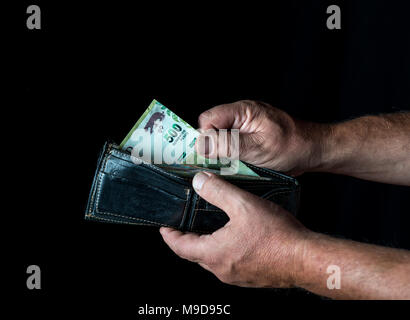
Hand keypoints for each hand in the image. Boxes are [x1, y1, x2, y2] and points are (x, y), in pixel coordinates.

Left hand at [160, 172, 311, 287]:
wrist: (307, 260)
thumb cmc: (277, 235)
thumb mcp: (244, 205)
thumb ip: (218, 191)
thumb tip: (199, 181)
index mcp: (214, 254)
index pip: (180, 246)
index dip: (169, 235)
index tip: (164, 226)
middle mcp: (222, 270)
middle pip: (194, 255)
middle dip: (187, 239)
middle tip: (185, 224)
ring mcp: (237, 277)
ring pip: (213, 260)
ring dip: (207, 244)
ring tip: (209, 226)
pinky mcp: (251, 277)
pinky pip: (229, 263)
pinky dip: (224, 250)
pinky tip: (235, 237)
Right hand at [196, 100, 326, 174]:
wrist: (314, 151)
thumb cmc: (292, 146)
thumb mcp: (257, 148)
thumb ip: (227, 145)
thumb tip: (200, 144)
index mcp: (243, 111)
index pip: (208, 119)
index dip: (204, 137)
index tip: (208, 156)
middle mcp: (241, 115)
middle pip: (211, 128)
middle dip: (212, 147)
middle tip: (222, 163)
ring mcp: (244, 126)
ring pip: (219, 138)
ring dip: (222, 154)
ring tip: (235, 164)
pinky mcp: (248, 137)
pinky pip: (230, 145)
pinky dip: (231, 156)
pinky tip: (240, 165)